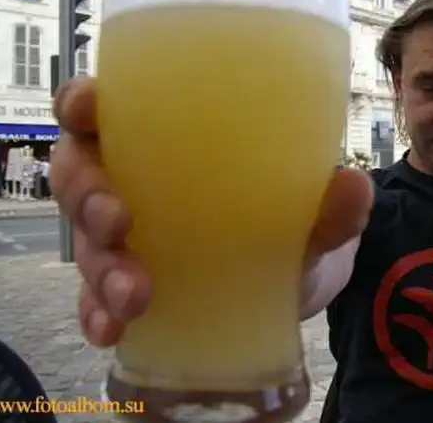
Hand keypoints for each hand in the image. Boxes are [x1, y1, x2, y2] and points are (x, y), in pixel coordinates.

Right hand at [49, 77, 373, 346]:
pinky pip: (98, 300)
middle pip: (78, 174)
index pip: (103, 108)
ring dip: (101, 267)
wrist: (297, 283)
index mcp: (165, 142)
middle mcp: (134, 185)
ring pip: (87, 243)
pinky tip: (114, 329)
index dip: (81, 103)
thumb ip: (332, 203)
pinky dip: (100, 314)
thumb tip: (354, 183)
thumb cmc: (290, 220)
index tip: (89, 107)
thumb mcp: (311, 210)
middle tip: (119, 221)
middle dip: (88, 195)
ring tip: (135, 294)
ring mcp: (127, 242)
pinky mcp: (130, 290)